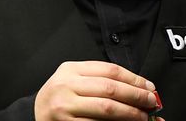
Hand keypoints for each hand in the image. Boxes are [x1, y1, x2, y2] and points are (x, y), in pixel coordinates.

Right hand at [34, 61, 161, 120]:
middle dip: (135, 96)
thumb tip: (138, 88)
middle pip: (110, 88)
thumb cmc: (60, 97)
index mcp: (71, 69)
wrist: (34, 115)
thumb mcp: (73, 79)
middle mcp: (67, 86)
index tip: (149, 87)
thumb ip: (99, 79)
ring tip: (143, 117)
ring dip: (130, 113)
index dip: (134, 79)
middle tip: (151, 102)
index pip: (110, 70)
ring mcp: (65, 106)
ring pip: (106, 108)